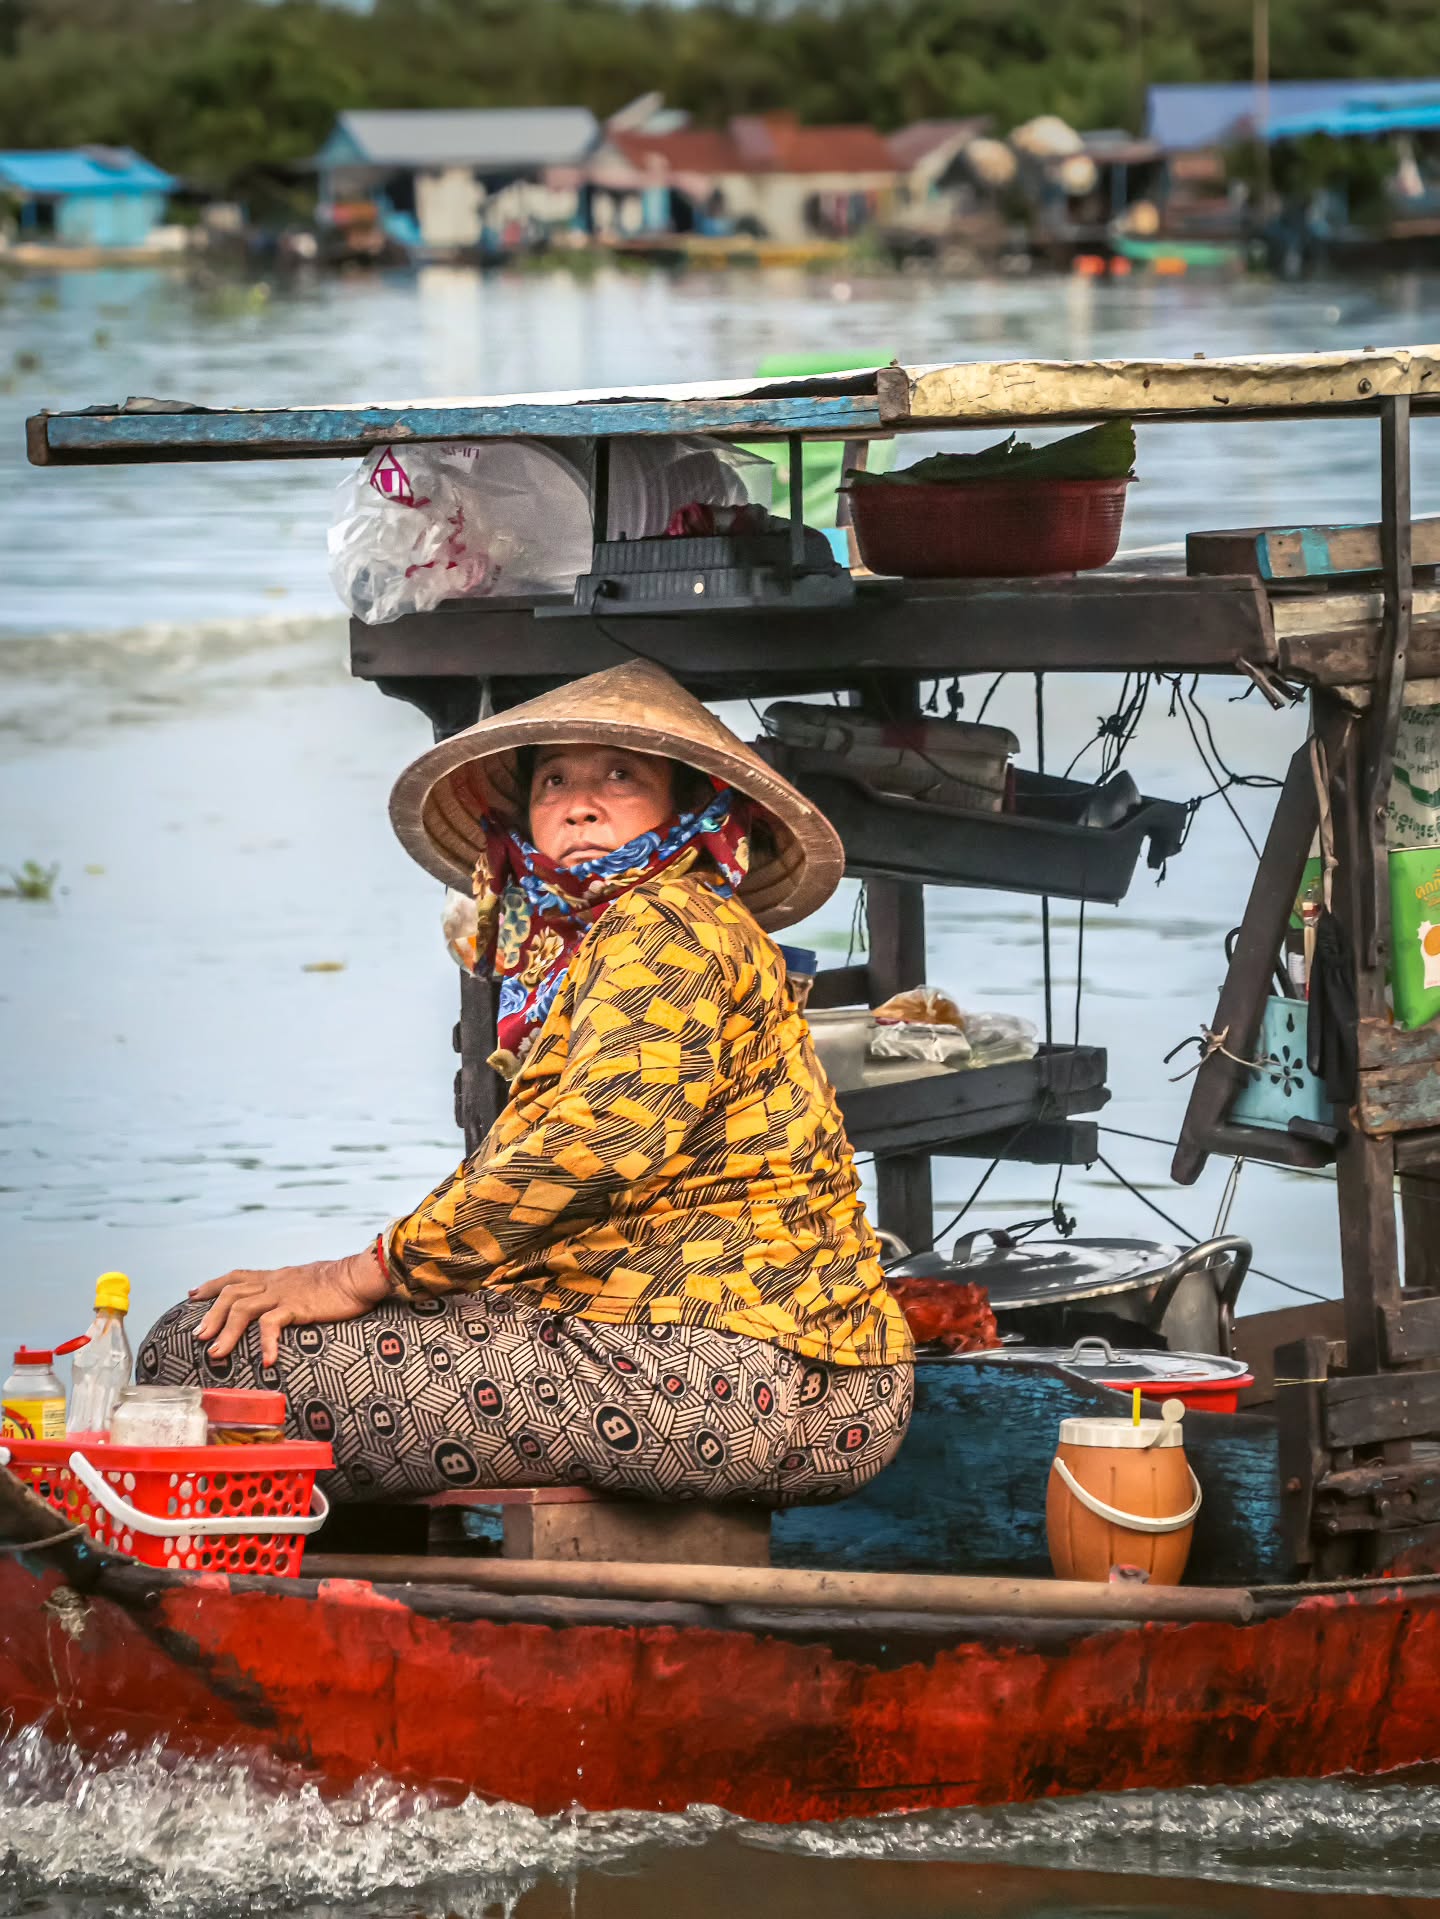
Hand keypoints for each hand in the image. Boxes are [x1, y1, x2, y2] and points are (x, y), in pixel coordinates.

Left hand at [190, 1249, 391, 1365]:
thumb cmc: (341, 1282)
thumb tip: (285, 1305)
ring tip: (216, 1353)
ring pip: (242, 1308)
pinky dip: (265, 1343)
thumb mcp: (308, 1283)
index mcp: (276, 1277)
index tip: (194, 1294)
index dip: (213, 1285)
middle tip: (198, 1336)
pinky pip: (272, 1323)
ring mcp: (284, 1293)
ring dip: (226, 1331)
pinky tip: (267, 1361)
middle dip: (211, 1315)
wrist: (361, 1275)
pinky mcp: (297, 1306)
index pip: (236, 1276)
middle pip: (231, 1293)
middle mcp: (275, 1282)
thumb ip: (292, 1291)